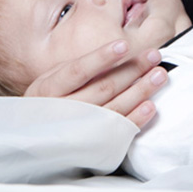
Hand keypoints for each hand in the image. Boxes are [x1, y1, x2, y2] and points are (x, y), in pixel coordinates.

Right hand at [24, 41, 167, 128]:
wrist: (33, 142)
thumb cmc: (48, 103)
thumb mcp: (51, 82)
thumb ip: (75, 69)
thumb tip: (114, 51)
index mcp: (48, 89)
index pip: (77, 71)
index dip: (101, 58)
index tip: (124, 45)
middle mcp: (62, 110)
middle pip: (102, 88)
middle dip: (132, 70)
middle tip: (154, 55)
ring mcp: (77, 130)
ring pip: (114, 108)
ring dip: (140, 91)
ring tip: (159, 75)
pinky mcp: (91, 145)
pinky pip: (117, 131)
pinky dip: (136, 119)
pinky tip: (151, 106)